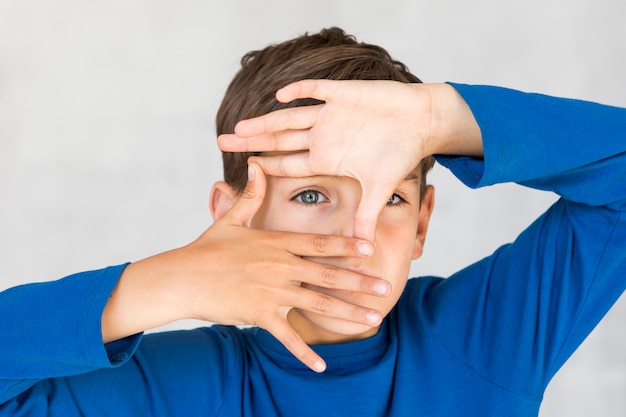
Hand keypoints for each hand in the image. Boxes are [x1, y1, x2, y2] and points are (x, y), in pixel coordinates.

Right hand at [103, 163, 389, 372]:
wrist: (180, 278)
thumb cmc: (206, 248)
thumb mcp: (230, 219)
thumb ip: (250, 195)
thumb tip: (257, 165)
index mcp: (274, 241)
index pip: (318, 242)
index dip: (346, 246)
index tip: (370, 249)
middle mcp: (278, 265)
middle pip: (326, 273)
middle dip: (359, 281)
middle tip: (384, 287)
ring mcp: (270, 291)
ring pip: (317, 303)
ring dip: (347, 312)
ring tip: (373, 318)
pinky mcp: (258, 314)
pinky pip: (286, 336)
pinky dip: (303, 352)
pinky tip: (322, 366)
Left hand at [217, 80, 481, 242]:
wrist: (422, 121)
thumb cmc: (400, 153)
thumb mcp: (380, 188)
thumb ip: (366, 216)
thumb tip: (362, 249)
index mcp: (328, 158)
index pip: (290, 163)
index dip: (266, 165)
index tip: (243, 167)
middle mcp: (324, 136)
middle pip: (280, 139)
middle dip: (251, 141)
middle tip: (221, 142)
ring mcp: (331, 115)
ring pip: (290, 117)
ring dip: (266, 121)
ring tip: (240, 125)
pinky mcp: (344, 94)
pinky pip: (318, 90)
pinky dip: (301, 91)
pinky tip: (280, 95)